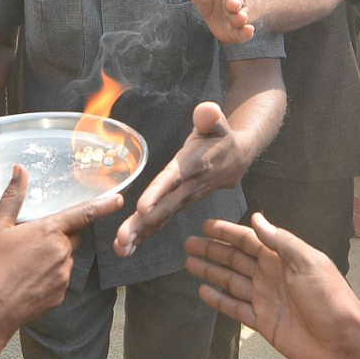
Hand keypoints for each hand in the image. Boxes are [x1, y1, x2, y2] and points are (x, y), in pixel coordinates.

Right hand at [0, 165, 124, 341]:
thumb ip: (12, 197)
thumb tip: (20, 170)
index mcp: (49, 231)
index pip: (83, 214)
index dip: (103, 206)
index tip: (119, 200)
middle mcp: (62, 253)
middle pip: (72, 237)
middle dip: (60, 234)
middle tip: (32, 241)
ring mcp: (63, 276)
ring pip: (66, 258)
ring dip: (54, 256)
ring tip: (24, 264)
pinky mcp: (60, 295)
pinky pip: (61, 278)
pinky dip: (50, 275)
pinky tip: (27, 279)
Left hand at [114, 102, 250, 256]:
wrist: (238, 157)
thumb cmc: (221, 136)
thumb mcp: (218, 122)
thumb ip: (210, 117)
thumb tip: (207, 110)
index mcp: (193, 165)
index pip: (174, 179)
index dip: (158, 193)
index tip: (142, 208)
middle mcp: (188, 186)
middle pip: (163, 206)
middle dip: (142, 224)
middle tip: (121, 238)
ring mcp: (184, 198)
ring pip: (161, 218)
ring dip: (140, 234)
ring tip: (121, 248)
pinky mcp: (179, 204)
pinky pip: (162, 221)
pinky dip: (145, 234)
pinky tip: (128, 247)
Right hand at [186, 213, 359, 358]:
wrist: (344, 343)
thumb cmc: (333, 301)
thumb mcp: (309, 262)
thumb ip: (281, 241)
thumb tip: (257, 218)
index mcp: (283, 259)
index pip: (249, 240)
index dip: (227, 232)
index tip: (206, 225)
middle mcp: (271, 276)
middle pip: (235, 259)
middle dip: (212, 250)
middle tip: (189, 242)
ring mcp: (266, 299)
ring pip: (231, 281)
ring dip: (211, 271)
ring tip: (189, 262)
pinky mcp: (263, 323)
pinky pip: (235, 308)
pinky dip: (218, 300)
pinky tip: (204, 291)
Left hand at [189, 0, 252, 43]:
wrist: (225, 14)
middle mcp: (233, 0)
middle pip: (236, 1)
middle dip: (234, 2)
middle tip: (232, 3)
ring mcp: (237, 16)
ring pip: (241, 16)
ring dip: (240, 17)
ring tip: (240, 17)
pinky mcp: (237, 32)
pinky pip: (243, 32)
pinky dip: (246, 32)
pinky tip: (249, 31)